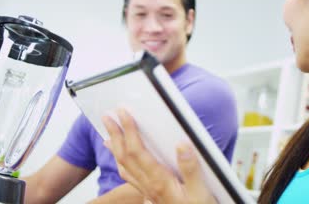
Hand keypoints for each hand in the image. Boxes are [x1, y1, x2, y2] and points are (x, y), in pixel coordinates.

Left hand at [102, 109, 216, 203]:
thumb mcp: (201, 192)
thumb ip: (192, 169)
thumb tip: (182, 145)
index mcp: (160, 181)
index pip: (137, 151)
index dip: (129, 131)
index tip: (124, 114)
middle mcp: (149, 185)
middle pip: (125, 157)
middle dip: (115, 135)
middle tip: (107, 117)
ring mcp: (147, 190)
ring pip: (124, 166)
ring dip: (115, 148)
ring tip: (108, 134)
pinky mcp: (150, 194)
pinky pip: (130, 177)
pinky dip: (121, 164)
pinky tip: (121, 160)